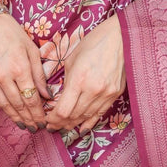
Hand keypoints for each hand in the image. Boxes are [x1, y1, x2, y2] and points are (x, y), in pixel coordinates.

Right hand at [0, 11, 51, 131]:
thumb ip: (39, 75)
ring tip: (24, 125)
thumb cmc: (12, 34)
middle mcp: (2, 75)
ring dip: (15, 117)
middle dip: (28, 118)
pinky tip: (10, 111)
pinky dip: (2, 106)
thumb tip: (47, 96)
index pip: (31, 98)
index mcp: (19, 67)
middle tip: (35, 127)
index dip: (38, 113)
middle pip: (17, 104)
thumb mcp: (31, 50)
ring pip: (3, 104)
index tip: (43, 121)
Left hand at [45, 14, 125, 133]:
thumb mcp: (72, 59)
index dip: (52, 119)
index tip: (46, 120)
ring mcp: (106, 93)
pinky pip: (100, 114)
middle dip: (60, 124)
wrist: (120, 38)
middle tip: (51, 127)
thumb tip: (59, 97)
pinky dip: (89, 123)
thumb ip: (66, 81)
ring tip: (63, 127)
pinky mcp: (115, 94)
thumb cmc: (93, 43)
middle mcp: (93, 90)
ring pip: (86, 117)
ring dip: (73, 124)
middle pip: (73, 116)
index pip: (63, 110)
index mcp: (79, 79)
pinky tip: (81, 128)